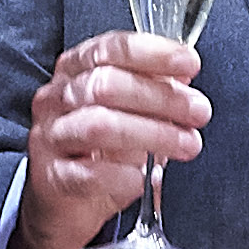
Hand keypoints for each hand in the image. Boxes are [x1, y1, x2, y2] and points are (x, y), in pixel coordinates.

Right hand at [11, 31, 209, 248]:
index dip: (153, 53)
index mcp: (75, 69)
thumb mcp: (128, 110)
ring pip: (99, 126)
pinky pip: (87, 174)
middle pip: (106, 85)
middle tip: (199, 112)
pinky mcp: (51, 177)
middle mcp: (56, 98)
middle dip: (160, 97)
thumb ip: (153, 88)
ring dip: (152, 134)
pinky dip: (123, 176)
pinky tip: (146, 178)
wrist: (62, 200)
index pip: (111, 49)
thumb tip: (184, 73)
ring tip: (187, 144)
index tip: (190, 62)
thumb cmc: (99, 147)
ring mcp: (50, 137)